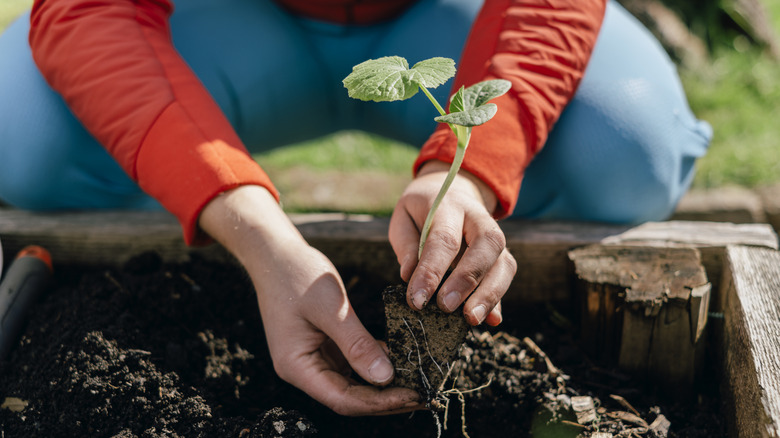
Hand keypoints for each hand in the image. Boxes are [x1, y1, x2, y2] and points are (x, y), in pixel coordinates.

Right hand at [199, 186, 419, 415]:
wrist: (276, 253)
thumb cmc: (297, 275)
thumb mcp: (331, 308)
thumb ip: (356, 343)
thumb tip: (385, 377)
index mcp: (297, 366)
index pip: (342, 399)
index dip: (379, 404)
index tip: (413, 395)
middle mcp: (304, 369)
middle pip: (350, 397)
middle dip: (387, 399)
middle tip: (424, 394)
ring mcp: (315, 358)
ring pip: (354, 383)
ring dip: (385, 385)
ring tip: (419, 382)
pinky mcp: (325, 346)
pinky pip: (354, 364)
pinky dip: (376, 364)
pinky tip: (401, 360)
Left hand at [389, 160, 516, 325]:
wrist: (451, 193)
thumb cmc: (421, 212)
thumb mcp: (403, 218)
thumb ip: (406, 244)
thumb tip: (408, 276)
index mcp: (449, 205)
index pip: (443, 239)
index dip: (431, 271)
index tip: (417, 300)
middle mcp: (479, 218)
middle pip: (485, 245)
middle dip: (467, 280)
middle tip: (446, 307)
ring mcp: (495, 237)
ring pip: (503, 263)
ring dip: (490, 294)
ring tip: (471, 319)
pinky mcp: (501, 255)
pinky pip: (506, 277)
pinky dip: (499, 300)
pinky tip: (492, 320)